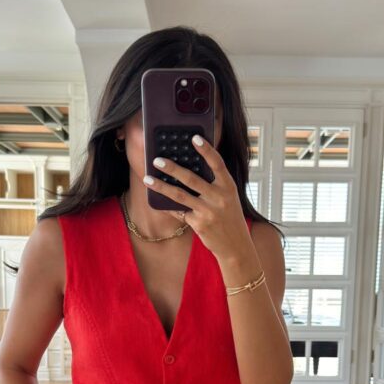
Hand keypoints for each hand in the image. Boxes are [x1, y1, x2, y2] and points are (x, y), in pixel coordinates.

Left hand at [143, 135, 253, 263]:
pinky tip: (158, 199)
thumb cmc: (229, 217)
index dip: (206, 150)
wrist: (235, 245)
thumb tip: (188, 169)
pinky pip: (179, 211)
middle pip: (192, 178)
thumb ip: (214, 184)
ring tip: (147, 178)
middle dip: (172, 168)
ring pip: (180, 195)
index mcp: (228, 186)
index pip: (217, 163)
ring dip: (161, 186)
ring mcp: (209, 211)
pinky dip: (169, 206)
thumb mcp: (228, 197)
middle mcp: (219, 197)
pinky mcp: (199, 224)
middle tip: (157, 160)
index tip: (194, 138)